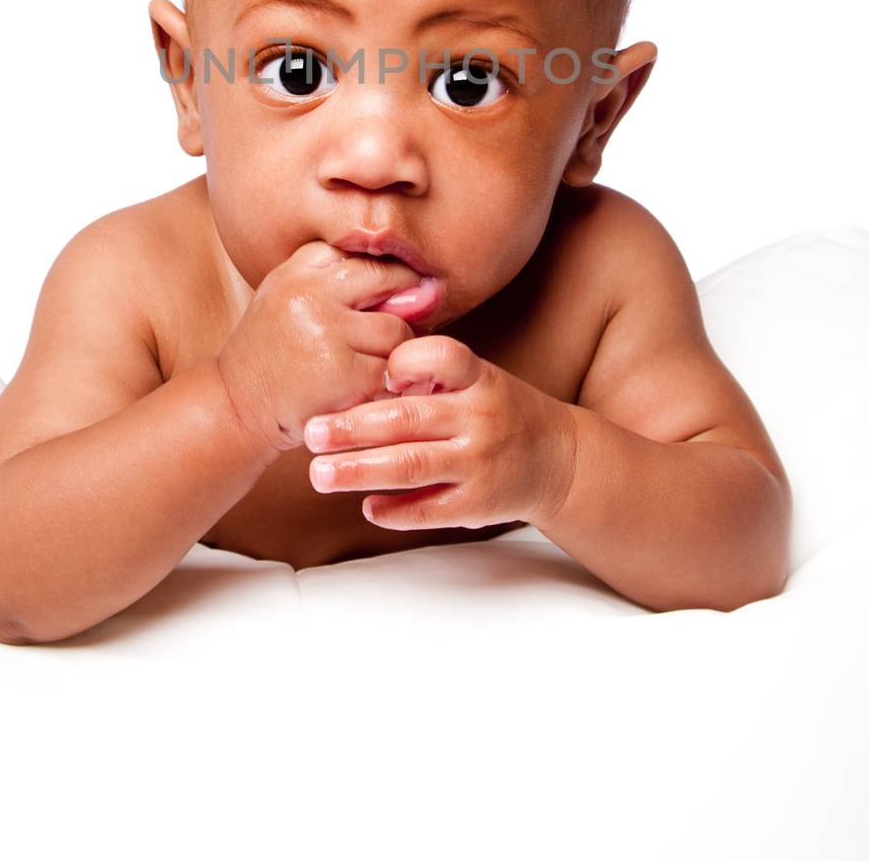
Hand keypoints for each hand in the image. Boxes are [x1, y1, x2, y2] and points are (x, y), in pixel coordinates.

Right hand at [216, 241, 436, 455]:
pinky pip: (392, 369)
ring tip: (376, 362)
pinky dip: (391, 382)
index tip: (390, 293)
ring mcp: (328, 332)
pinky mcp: (344, 372)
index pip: (362, 252)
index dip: (385, 273)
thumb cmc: (270, 355)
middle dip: (404, 301)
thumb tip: (420, 285)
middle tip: (398, 325)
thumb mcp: (286, 298)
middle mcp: (311, 293)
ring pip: (397, 328)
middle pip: (388, 279)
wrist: (235, 408)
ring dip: (397, 349)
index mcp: (296, 270)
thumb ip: (336, 280)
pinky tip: (373, 388)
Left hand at [301, 334, 576, 531]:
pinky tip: (367, 507)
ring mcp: (480, 462)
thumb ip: (428, 376)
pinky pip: (429, 509)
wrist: (558, 458)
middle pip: (408, 418)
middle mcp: (480, 417)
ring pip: (411, 466)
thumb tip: (352, 373)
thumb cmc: (497, 409)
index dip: (406, 360)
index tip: (372, 370)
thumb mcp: (476, 378)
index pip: (443, 357)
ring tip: (320, 474)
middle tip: (310, 431)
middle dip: (353, 426)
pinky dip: (395, 511)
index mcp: (478, 378)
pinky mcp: (479, 504)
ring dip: (359, 471)